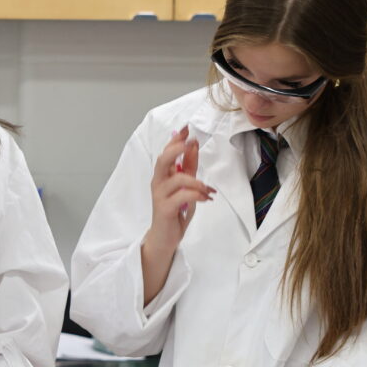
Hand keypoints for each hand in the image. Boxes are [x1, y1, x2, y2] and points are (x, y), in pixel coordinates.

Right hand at [140, 127, 215, 303]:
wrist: (165, 237)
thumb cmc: (174, 211)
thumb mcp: (185, 185)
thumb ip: (188, 166)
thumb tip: (193, 144)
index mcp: (162, 175)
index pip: (167, 153)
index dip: (175, 140)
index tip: (186, 129)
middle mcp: (158, 183)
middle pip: (162, 160)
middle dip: (176, 150)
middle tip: (189, 143)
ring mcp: (160, 196)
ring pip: (177, 179)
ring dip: (196, 181)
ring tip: (207, 190)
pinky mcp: (165, 209)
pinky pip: (182, 196)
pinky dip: (197, 194)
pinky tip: (206, 198)